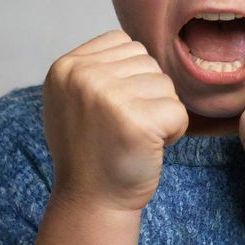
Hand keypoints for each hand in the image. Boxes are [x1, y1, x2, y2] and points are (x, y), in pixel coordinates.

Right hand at [43, 30, 188, 211]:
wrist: (91, 202)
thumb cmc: (90, 148)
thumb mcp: (74, 97)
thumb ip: (96, 66)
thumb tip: (133, 44)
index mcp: (66, 66)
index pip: (124, 42)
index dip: (129, 75)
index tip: (112, 107)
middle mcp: (83, 76)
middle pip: (146, 60)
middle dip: (146, 92)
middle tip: (125, 124)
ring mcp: (109, 97)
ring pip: (164, 82)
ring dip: (160, 109)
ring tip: (135, 135)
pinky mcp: (137, 121)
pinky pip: (178, 109)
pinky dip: (174, 130)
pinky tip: (150, 146)